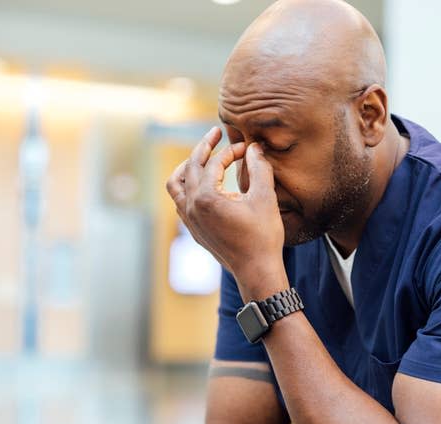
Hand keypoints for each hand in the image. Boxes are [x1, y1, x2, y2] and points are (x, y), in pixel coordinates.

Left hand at [165, 127, 287, 298]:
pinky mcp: (193, 230)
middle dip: (203, 148)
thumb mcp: (265, 197)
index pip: (213, 164)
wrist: (256, 271)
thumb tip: (254, 147)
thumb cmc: (263, 236)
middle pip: (190, 168)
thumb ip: (258, 168)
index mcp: (206, 198)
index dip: (230, 151)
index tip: (246, 147)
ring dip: (186, 168)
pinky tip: (201, 185)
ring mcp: (189, 220)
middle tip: (215, 135)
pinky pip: (179, 202)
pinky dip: (186, 187)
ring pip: (175, 186)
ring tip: (199, 158)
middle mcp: (192, 207)